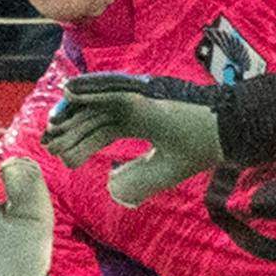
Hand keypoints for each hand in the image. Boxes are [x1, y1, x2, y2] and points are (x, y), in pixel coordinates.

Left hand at [42, 71, 275, 206]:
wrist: (228, 133)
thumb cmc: (201, 148)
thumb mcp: (164, 171)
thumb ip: (141, 180)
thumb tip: (113, 189)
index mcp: (142, 121)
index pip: (104, 130)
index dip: (82, 143)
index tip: (63, 158)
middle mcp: (137, 105)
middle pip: (94, 115)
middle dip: (71, 130)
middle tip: (48, 144)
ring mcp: (140, 95)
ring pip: (97, 101)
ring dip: (73, 111)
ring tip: (51, 126)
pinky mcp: (145, 90)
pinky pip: (111, 87)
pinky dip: (89, 87)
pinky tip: (69, 93)